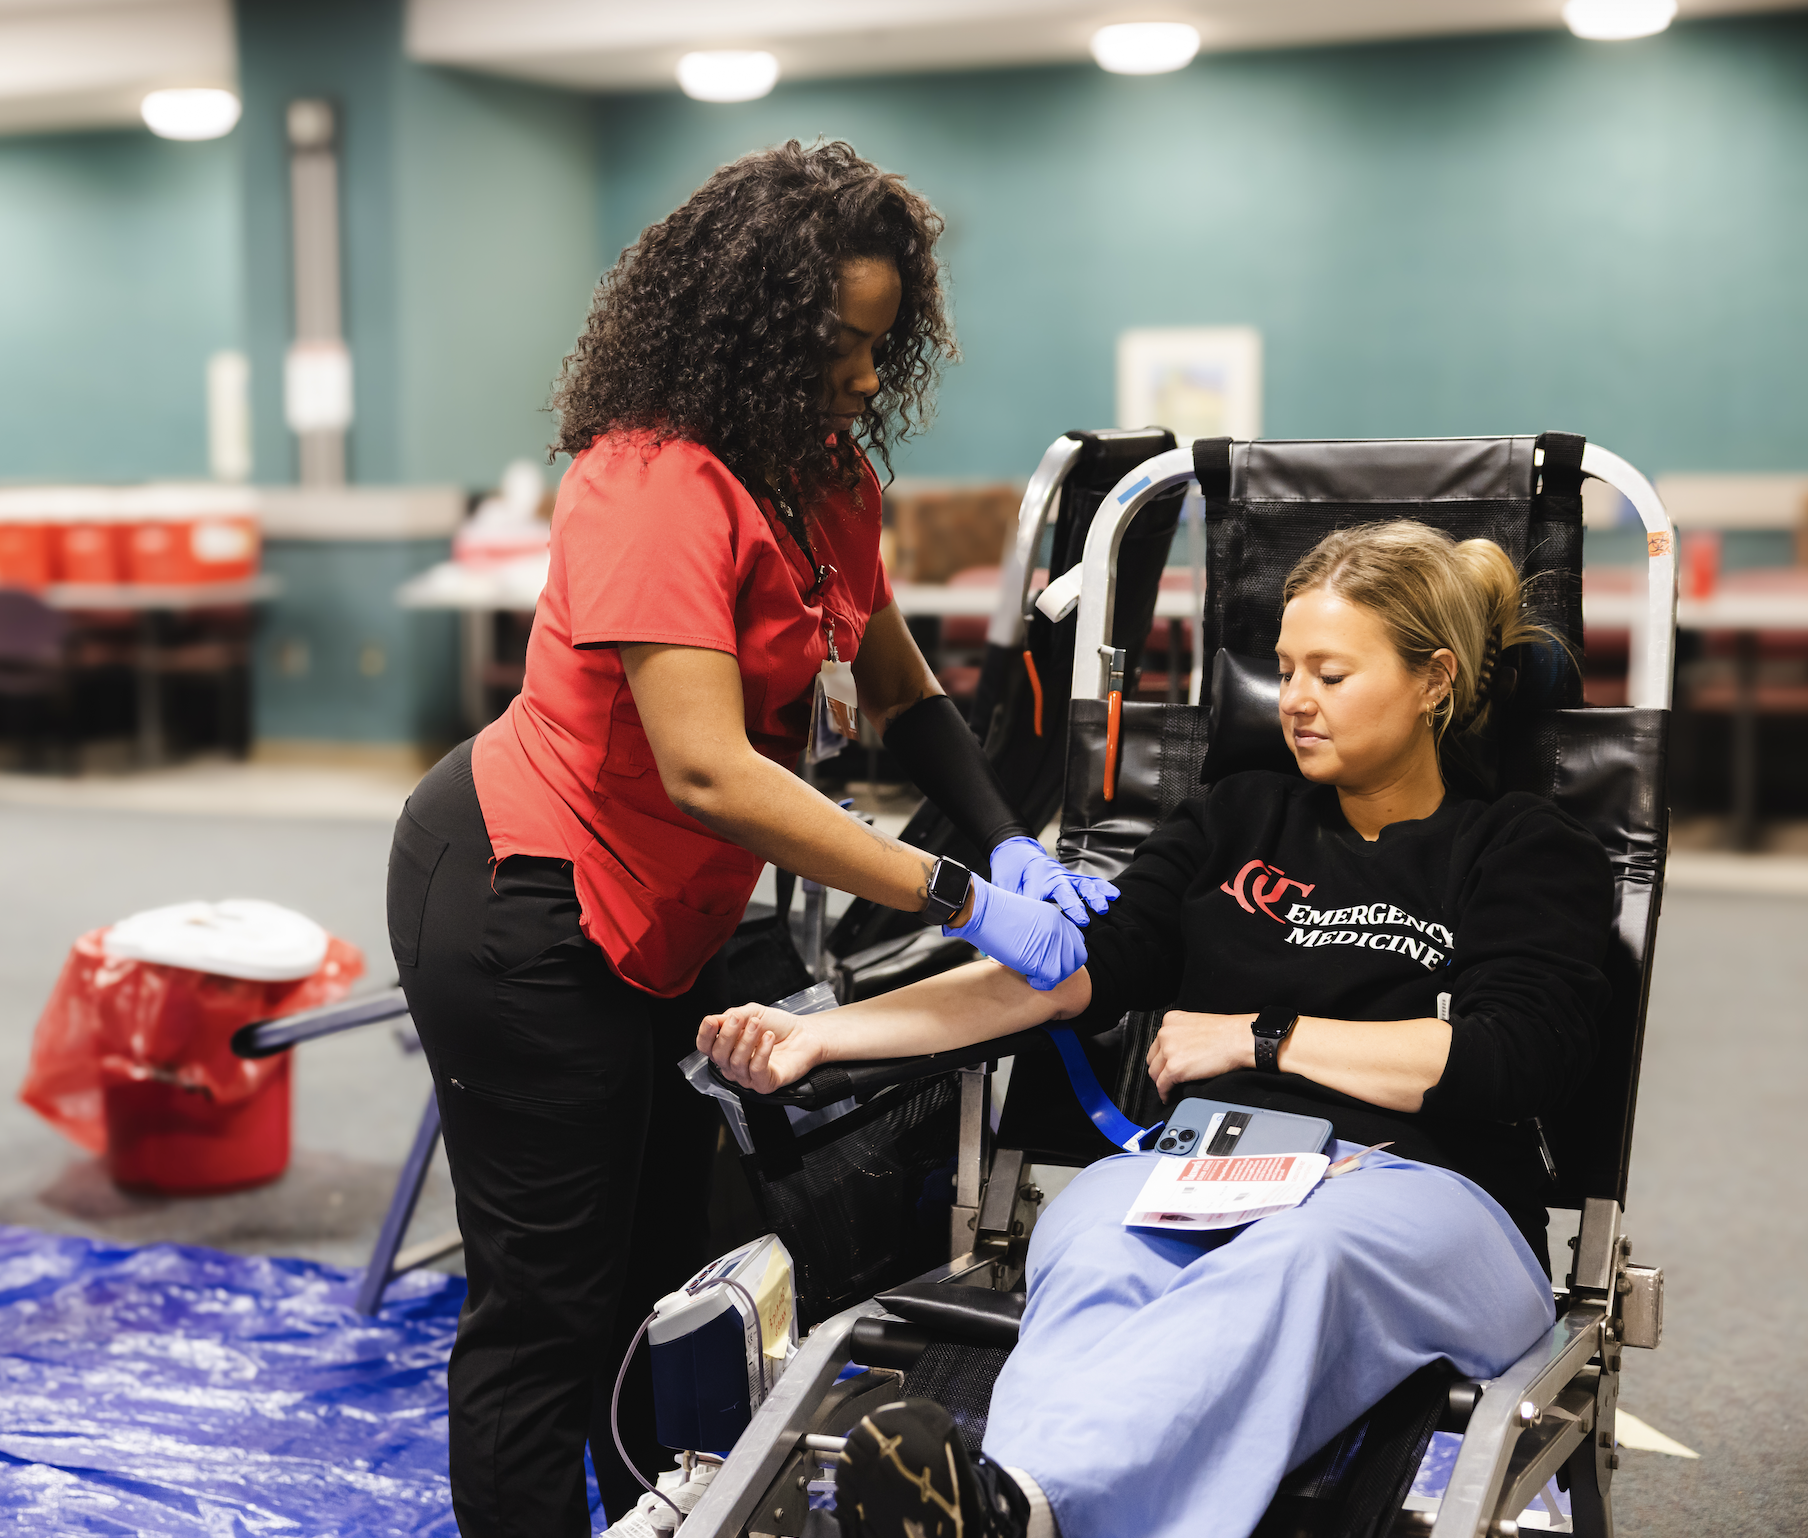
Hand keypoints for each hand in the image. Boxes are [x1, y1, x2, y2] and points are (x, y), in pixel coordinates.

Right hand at [697, 1003, 821, 1093]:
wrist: (806, 1034)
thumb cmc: (778, 1026)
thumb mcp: (752, 1013)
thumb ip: (732, 1016)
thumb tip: (713, 1020)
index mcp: (727, 1048)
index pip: (705, 1047)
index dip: (705, 1035)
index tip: (712, 1021)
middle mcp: (734, 1066)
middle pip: (719, 1056)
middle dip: (727, 1035)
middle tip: (741, 1020)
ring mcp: (749, 1077)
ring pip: (737, 1063)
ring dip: (747, 1041)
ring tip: (758, 1025)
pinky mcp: (765, 1084)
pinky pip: (756, 1071)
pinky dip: (762, 1053)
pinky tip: (769, 1038)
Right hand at [945, 877, 1086, 990]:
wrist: (981, 910)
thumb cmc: (992, 913)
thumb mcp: (1025, 917)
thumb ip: (1039, 931)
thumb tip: (1039, 950)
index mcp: (1055, 917)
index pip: (1076, 940)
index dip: (1065, 953)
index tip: (1051, 958)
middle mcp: (1059, 928)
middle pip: (1077, 956)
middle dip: (1063, 967)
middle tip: (1045, 970)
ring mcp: (1053, 943)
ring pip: (1067, 969)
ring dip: (1052, 976)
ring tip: (1033, 974)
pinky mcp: (1043, 957)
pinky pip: (1053, 979)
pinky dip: (1042, 983)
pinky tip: (1029, 978)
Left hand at [988, 836, 1118, 926]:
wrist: (1017, 855)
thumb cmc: (1011, 877)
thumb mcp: (1003, 893)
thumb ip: (1002, 917)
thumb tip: (991, 951)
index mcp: (1031, 881)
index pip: (1036, 897)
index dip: (1042, 910)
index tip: (1049, 924)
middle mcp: (1051, 877)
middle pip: (1063, 890)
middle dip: (1073, 905)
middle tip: (1082, 920)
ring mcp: (1065, 877)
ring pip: (1081, 884)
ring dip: (1093, 896)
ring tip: (1104, 908)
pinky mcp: (1073, 878)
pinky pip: (1090, 881)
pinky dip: (1103, 888)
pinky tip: (1115, 896)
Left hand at [1146, 1010, 1257, 1099]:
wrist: (1239, 1039)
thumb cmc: (1228, 1033)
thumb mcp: (1197, 1024)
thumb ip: (1183, 1034)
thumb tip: (1181, 1049)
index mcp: (1171, 1020)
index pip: (1158, 1043)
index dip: (1162, 1056)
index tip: (1165, 1064)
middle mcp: (1166, 1033)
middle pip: (1153, 1058)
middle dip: (1159, 1069)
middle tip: (1166, 1078)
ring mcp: (1168, 1050)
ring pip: (1154, 1073)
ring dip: (1161, 1082)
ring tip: (1169, 1088)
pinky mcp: (1174, 1068)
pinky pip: (1162, 1085)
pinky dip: (1164, 1093)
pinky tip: (1169, 1096)